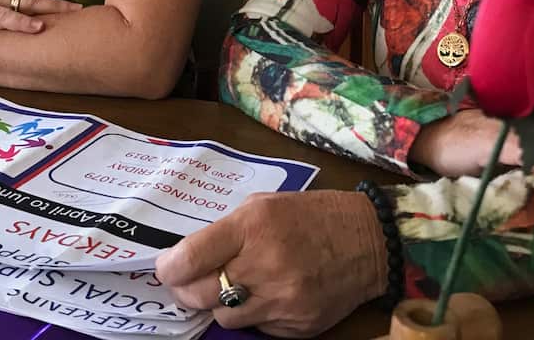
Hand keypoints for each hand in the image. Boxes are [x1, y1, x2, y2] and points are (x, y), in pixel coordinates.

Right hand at [0, 0, 80, 31]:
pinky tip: (39, 27)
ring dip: (53, 8)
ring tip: (76, 13)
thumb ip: (1, 8)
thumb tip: (17, 19)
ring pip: (31, 3)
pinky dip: (23, 23)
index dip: (58, 4)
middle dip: (64, 5)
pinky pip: (7, 18)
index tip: (78, 10)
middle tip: (87, 9)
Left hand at [155, 191, 385, 336]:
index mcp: (253, 227)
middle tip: (188, 282)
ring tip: (235, 286)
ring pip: (224, 317)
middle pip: (199, 295)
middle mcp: (265, 266)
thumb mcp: (264, 205)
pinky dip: (254, 315)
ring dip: (220, 304)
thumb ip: (226, 230)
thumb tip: (188, 257)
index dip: (169, 267)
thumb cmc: (310, 215)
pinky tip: (267, 295)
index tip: (166, 267)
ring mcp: (282, 301)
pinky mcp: (296, 326)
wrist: (367, 241)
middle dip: (186, 289)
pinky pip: (257, 329)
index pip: (191, 258)